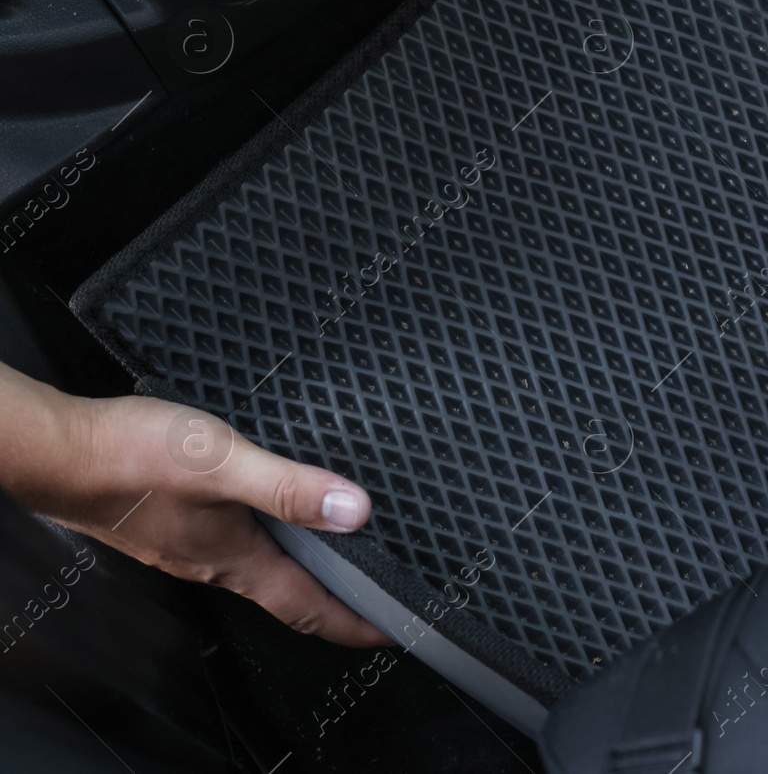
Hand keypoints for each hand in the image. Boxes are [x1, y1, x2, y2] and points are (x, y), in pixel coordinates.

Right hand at [0, 362, 387, 646]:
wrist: (57, 453)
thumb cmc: (130, 458)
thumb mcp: (224, 464)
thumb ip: (290, 487)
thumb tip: (354, 509)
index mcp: (235, 560)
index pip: (308, 608)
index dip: (354, 624)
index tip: (391, 632)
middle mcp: (213, 563)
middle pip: (287, 595)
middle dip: (332, 604)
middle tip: (371, 602)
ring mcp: (187, 545)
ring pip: (258, 569)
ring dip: (300, 571)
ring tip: (332, 562)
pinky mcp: (168, 522)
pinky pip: (230, 544)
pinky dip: (264, 542)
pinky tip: (266, 518)